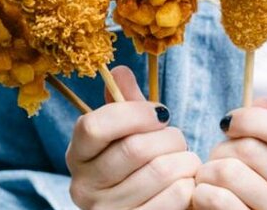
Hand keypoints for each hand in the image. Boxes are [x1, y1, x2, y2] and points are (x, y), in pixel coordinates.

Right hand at [66, 66, 200, 208]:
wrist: (144, 209)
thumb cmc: (137, 165)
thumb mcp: (126, 133)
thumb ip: (123, 103)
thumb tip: (119, 70)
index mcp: (77, 155)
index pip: (94, 127)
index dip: (133, 113)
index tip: (160, 113)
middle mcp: (83, 188)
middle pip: (133, 148)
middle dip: (168, 136)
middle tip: (178, 138)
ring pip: (159, 171)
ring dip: (184, 159)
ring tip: (185, 159)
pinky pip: (174, 196)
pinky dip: (188, 183)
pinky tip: (186, 181)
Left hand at [193, 99, 266, 209]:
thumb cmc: (257, 188)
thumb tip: (261, 102)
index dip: (250, 119)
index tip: (227, 124)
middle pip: (249, 149)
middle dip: (220, 149)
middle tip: (214, 160)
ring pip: (229, 172)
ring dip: (207, 172)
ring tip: (208, 179)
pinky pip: (219, 199)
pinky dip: (202, 194)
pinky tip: (204, 196)